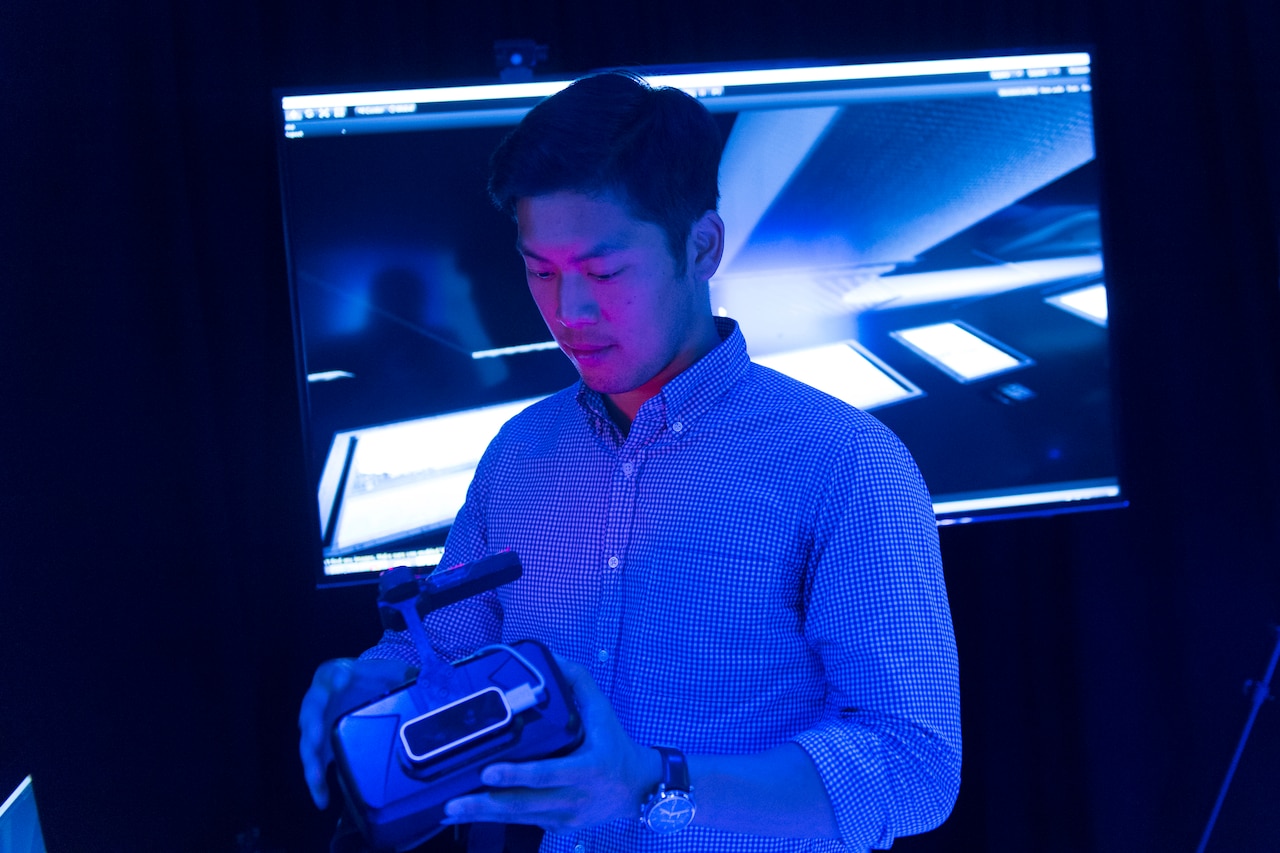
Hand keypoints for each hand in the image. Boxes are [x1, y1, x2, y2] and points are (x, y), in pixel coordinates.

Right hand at [297, 657, 413, 808]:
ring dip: (312, 762)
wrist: (370, 690)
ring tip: (317, 779)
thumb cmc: (378, 679)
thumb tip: (428, 681)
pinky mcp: (321, 746)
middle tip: (318, 739)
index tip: (343, 680)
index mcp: (338, 673)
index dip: (336, 678)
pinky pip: (315, 765)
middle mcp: (322, 698)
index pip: (333, 673)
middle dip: (314, 725)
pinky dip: (317, 783)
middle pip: (312, 710)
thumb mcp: (393, 672)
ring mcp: (319, 723)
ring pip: (308, 742)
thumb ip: (407, 675)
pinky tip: (323, 799)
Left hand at [441, 656, 659, 830]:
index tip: (488, 772)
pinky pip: (524, 822)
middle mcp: (575, 797)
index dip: (516, 775)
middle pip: (523, 804)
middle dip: (485, 804)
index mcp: (587, 769)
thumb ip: (578, 683)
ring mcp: (566, 816)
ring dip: (482, 815)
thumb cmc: (616, 745)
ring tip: (451, 810)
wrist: (639, 788)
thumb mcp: (603, 711)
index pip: (546, 774)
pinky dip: (496, 819)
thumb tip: (553, 658)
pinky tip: (471, 814)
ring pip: (518, 818)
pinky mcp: (560, 827)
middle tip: (452, 803)